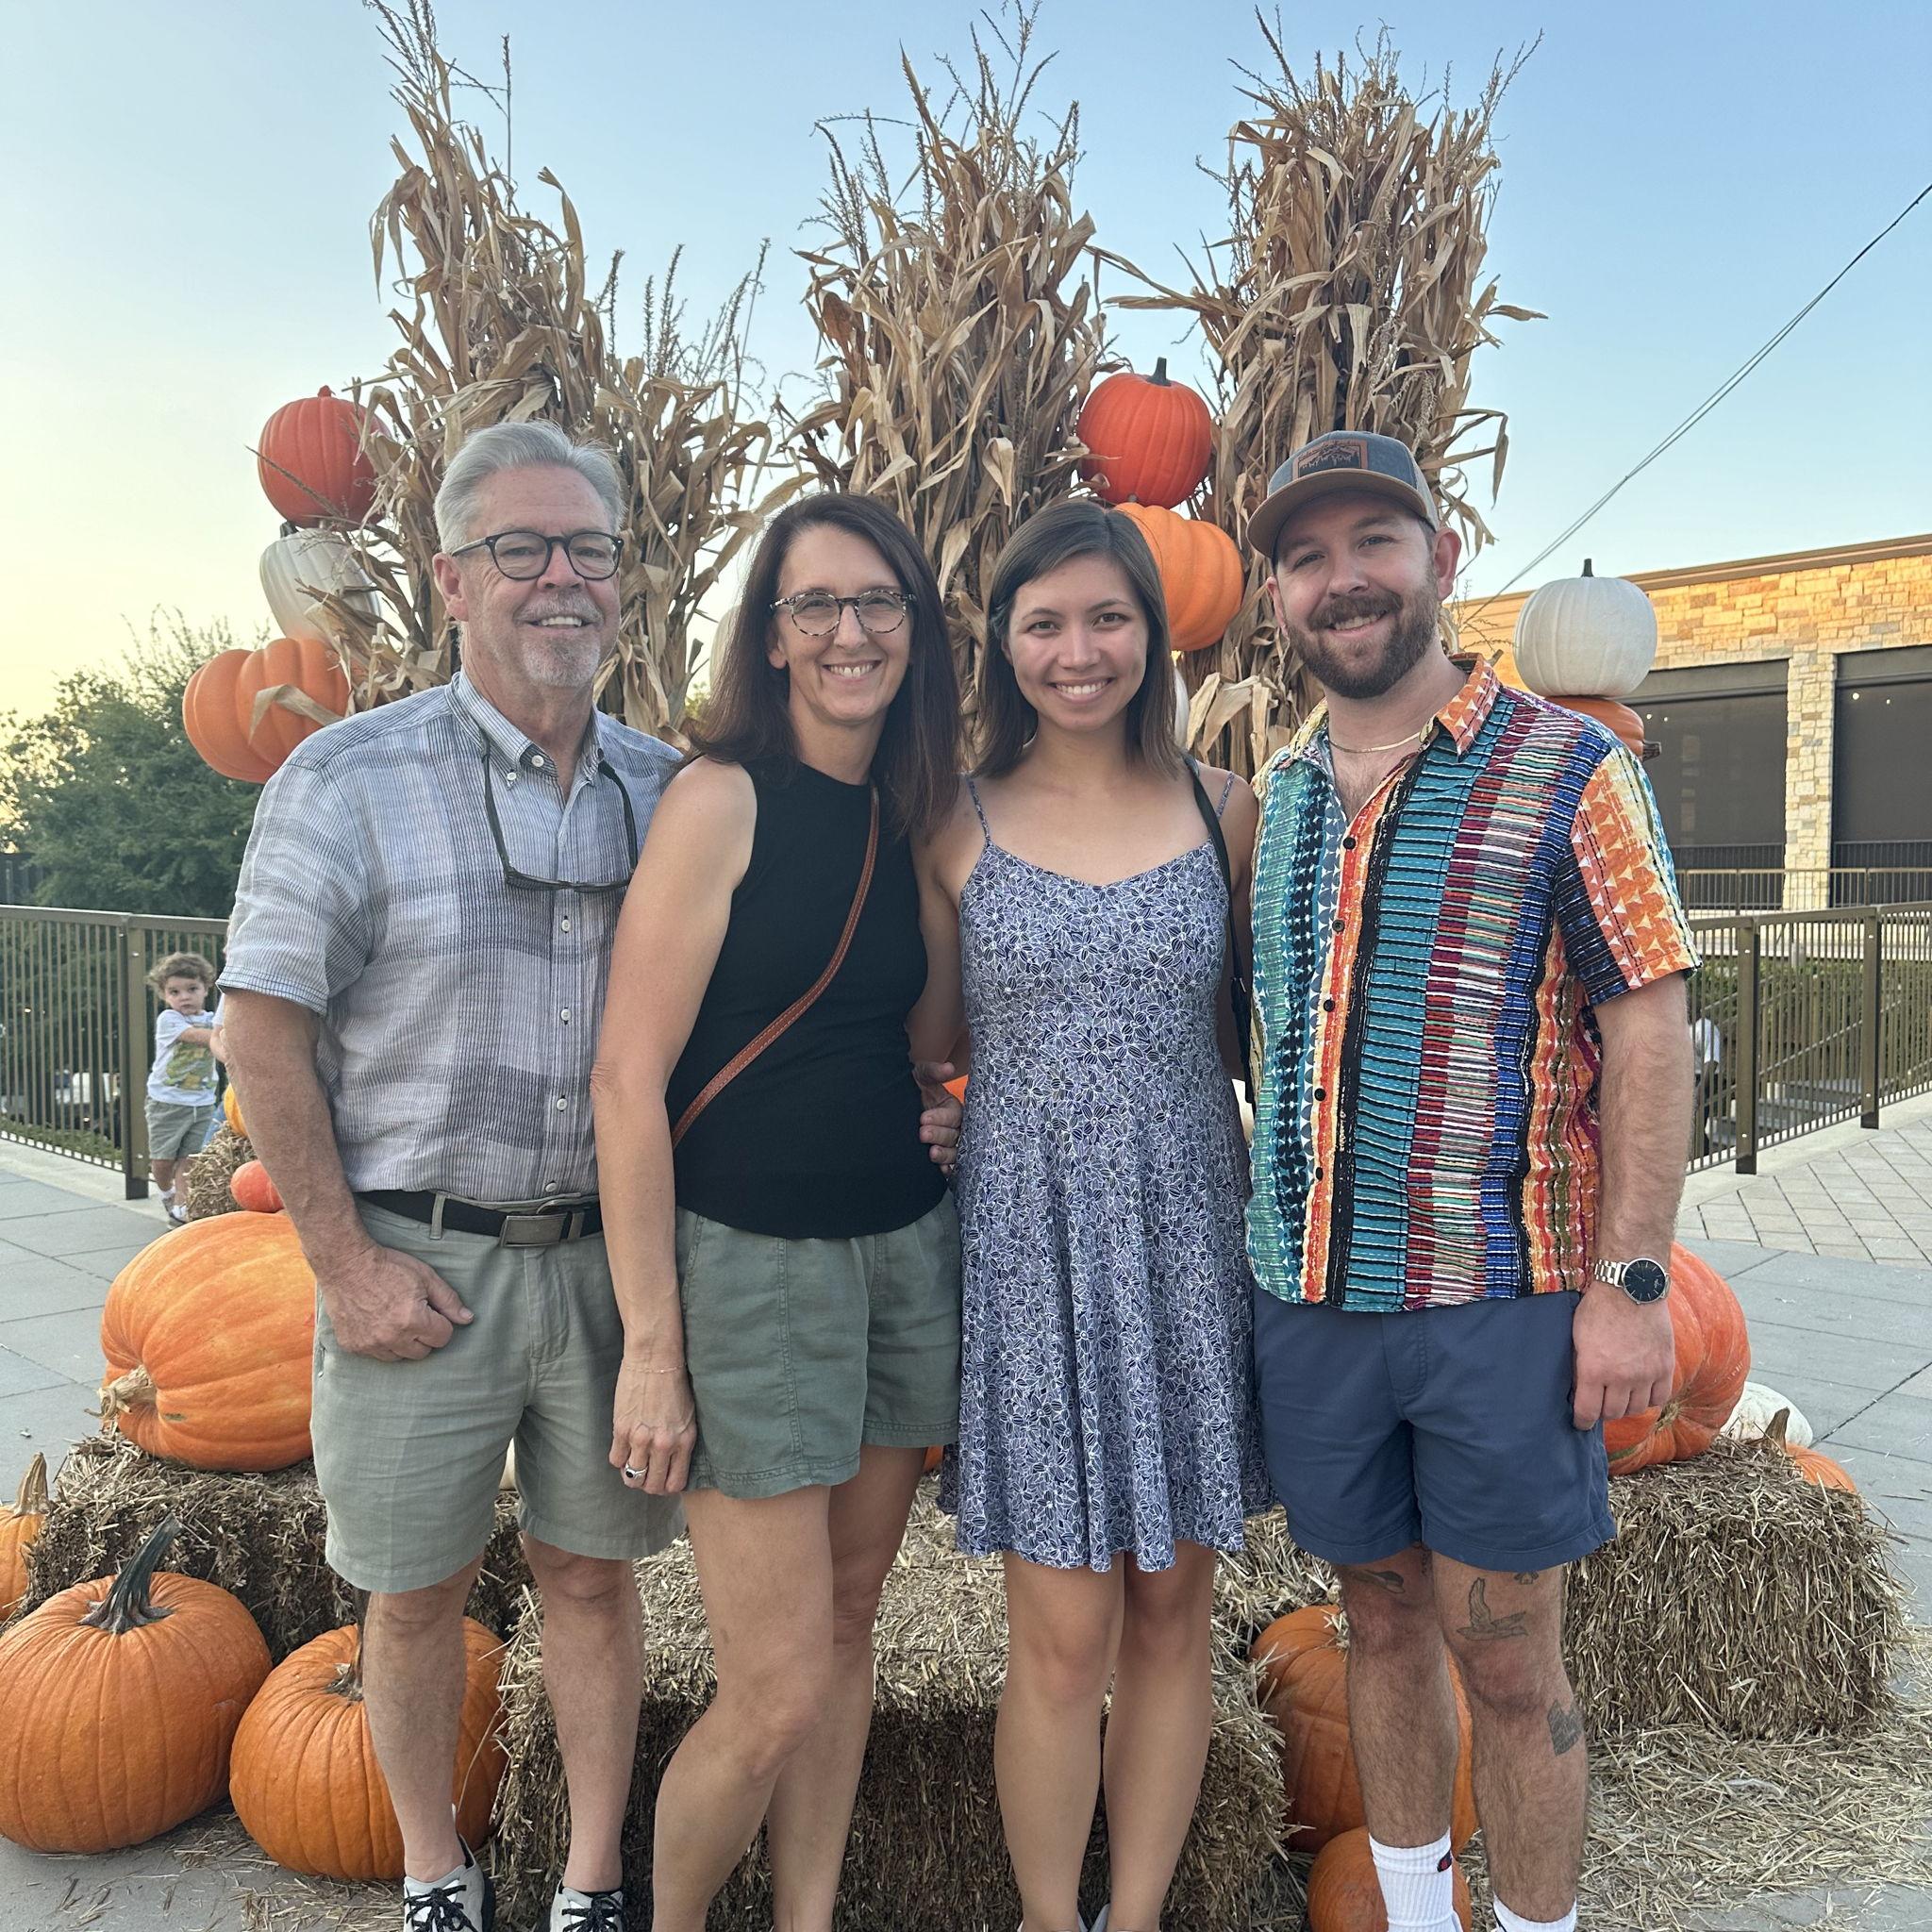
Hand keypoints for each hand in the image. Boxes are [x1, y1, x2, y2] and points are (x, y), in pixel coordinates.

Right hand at [319, 1241, 473, 1361]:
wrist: (346, 1265)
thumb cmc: (387, 1267)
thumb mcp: (425, 1276)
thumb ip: (448, 1300)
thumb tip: (467, 1318)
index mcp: (412, 1320)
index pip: (443, 1337)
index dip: (441, 1323)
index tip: (431, 1311)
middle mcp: (391, 1337)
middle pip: (423, 1352)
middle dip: (424, 1335)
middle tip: (413, 1314)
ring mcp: (370, 1344)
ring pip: (400, 1356)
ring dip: (402, 1342)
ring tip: (394, 1318)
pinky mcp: (353, 1346)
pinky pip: (376, 1354)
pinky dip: (380, 1343)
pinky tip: (377, 1322)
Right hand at [610, 1357, 696, 1494]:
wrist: (655, 1359)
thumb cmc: (674, 1384)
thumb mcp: (688, 1416)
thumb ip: (681, 1442)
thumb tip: (672, 1464)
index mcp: (684, 1441)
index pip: (674, 1483)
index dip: (666, 1487)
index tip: (662, 1481)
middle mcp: (663, 1444)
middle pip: (652, 1485)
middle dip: (648, 1485)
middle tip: (646, 1476)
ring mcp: (640, 1438)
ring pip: (632, 1476)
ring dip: (632, 1474)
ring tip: (633, 1464)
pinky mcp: (621, 1429)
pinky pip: (616, 1459)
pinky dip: (619, 1458)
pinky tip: (624, 1448)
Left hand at [914, 1059, 961, 1174]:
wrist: (894, 1101)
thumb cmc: (912, 1086)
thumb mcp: (921, 1075)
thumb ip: (933, 1072)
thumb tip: (949, 1068)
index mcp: (952, 1107)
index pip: (953, 1114)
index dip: (941, 1117)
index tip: (923, 1118)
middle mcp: (953, 1126)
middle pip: (955, 1134)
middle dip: (940, 1135)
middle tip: (922, 1134)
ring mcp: (947, 1143)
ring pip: (955, 1151)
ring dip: (946, 1154)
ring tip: (932, 1154)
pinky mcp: (940, 1156)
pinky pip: (950, 1165)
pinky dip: (948, 1169)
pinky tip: (942, 1171)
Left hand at [1571, 1282, 1674, 1430]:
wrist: (1630, 1288)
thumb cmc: (1598, 1309)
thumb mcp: (1577, 1337)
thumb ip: (1579, 1366)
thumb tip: (1577, 1390)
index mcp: (1593, 1369)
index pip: (1588, 1412)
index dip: (1582, 1422)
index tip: (1580, 1423)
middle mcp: (1621, 1377)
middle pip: (1612, 1413)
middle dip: (1603, 1412)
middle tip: (1600, 1405)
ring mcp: (1645, 1373)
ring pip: (1637, 1408)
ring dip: (1626, 1406)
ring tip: (1620, 1396)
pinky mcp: (1665, 1367)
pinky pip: (1660, 1397)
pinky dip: (1650, 1398)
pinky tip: (1641, 1391)